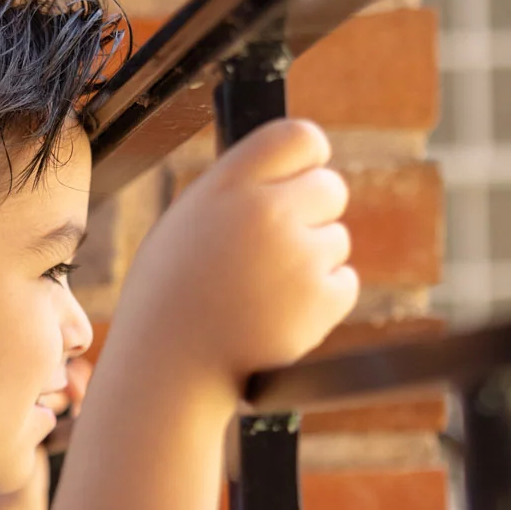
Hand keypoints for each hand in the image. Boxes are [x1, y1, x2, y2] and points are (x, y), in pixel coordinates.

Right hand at [120, 118, 357, 393]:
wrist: (167, 372)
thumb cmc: (168, 300)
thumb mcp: (184, 227)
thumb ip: (235, 194)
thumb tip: (289, 174)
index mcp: (227, 187)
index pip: (298, 137)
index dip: (307, 158)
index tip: (302, 176)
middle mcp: (267, 213)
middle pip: (331, 187)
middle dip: (314, 214)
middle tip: (278, 250)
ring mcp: (299, 257)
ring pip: (337, 240)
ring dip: (311, 263)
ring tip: (260, 295)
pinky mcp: (322, 299)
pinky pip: (344, 283)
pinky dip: (320, 301)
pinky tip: (276, 317)